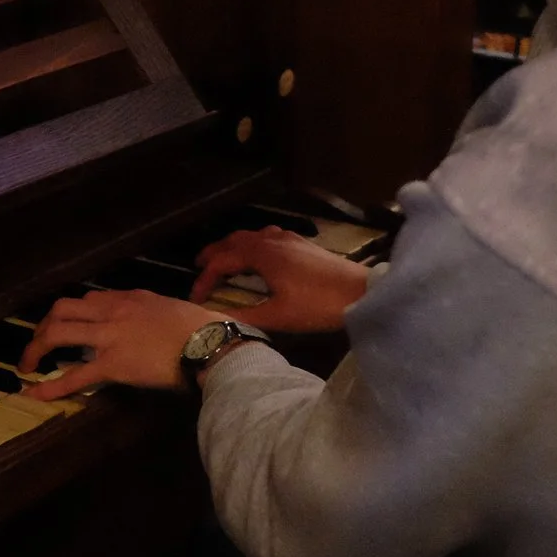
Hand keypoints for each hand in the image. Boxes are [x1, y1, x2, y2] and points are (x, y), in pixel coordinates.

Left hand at [18, 290, 224, 401]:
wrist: (211, 343)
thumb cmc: (204, 328)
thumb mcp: (175, 309)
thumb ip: (159, 313)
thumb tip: (162, 321)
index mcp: (130, 298)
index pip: (91, 299)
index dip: (73, 314)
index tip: (67, 326)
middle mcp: (114, 311)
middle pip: (63, 308)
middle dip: (44, 326)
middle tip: (38, 344)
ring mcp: (110, 336)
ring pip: (59, 333)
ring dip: (36, 348)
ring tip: (27, 365)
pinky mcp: (112, 364)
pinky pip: (74, 375)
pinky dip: (50, 386)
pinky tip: (34, 394)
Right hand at [188, 227, 371, 333]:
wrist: (361, 293)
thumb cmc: (317, 305)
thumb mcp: (278, 316)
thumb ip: (245, 317)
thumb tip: (217, 321)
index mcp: (262, 254)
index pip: (222, 260)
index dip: (204, 279)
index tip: (196, 298)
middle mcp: (273, 239)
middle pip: (234, 240)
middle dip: (215, 254)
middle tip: (200, 267)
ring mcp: (290, 239)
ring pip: (252, 236)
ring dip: (234, 247)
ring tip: (226, 262)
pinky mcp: (303, 244)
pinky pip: (269, 237)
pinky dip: (254, 245)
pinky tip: (261, 258)